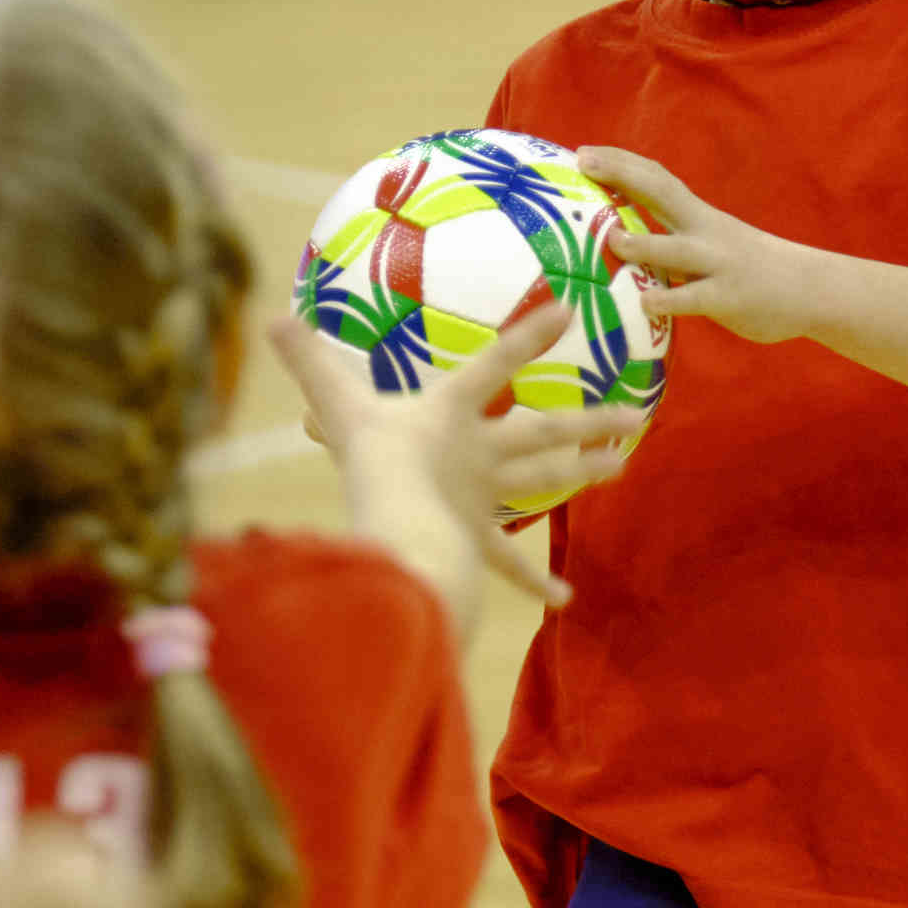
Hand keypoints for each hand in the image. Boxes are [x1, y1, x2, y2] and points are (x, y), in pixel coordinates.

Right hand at [270, 302, 643, 608]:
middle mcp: (480, 449)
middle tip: (637, 416)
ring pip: (545, 480)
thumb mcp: (335, 404)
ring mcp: (485, 496)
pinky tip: (564, 598)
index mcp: (452, 410)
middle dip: (590, 421)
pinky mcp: (478, 540)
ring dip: (585, 471)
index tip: (570, 309)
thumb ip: (308, 364)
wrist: (397, 521)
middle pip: (544, 430)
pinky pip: (511, 562)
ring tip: (622, 466)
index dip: (532, 334)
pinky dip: (535, 581)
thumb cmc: (369, 459)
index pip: (497, 363)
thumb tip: (269, 317)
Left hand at [575, 146, 825, 346]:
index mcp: (698, 216)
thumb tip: (624, 237)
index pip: (656, 178)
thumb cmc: (750, 267)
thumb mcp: (712, 240)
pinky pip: (694, 298)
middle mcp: (705, 231)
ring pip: (676, 249)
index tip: (584, 151)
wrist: (810, 288)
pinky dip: (668, 298)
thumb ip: (675, 237)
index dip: (621, 162)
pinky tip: (645, 302)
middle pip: (662, 193)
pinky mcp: (728, 298)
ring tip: (611, 238)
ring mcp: (717, 264)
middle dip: (623, 174)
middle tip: (585, 162)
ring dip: (643, 242)